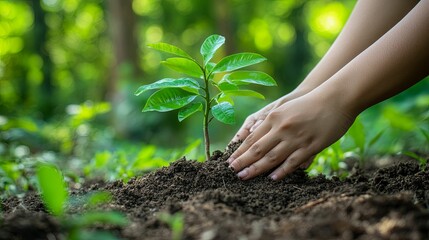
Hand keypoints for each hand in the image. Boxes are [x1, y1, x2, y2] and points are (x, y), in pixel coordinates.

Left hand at [227, 92, 354, 180]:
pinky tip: (272, 178)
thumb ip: (271, 122)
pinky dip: (281, 171)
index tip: (230, 161)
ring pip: (271, 158)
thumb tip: (253, 133)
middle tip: (232, 172)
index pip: (252, 138)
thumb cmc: (308, 102)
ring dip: (256, 169)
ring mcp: (295, 138)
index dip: (240, 151)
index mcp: (274, 118)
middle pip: (257, 149)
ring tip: (244, 177)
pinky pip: (292, 162)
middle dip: (243, 162)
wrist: (335, 98)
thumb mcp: (285, 108)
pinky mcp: (310, 146)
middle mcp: (281, 128)